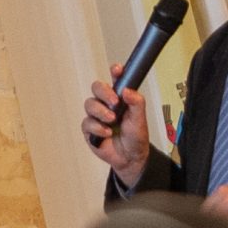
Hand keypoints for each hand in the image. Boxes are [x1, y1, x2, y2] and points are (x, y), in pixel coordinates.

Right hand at [82, 64, 149, 181]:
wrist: (130, 158)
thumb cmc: (136, 137)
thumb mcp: (140, 119)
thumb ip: (137, 102)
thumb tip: (127, 90)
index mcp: (120, 98)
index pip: (116, 80)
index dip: (115, 72)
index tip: (117, 69)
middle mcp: (106, 104)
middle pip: (96, 87)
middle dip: (104, 92)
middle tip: (114, 102)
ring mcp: (96, 116)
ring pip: (89, 104)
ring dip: (101, 112)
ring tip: (112, 120)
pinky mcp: (89, 129)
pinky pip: (87, 122)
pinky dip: (98, 128)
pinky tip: (107, 133)